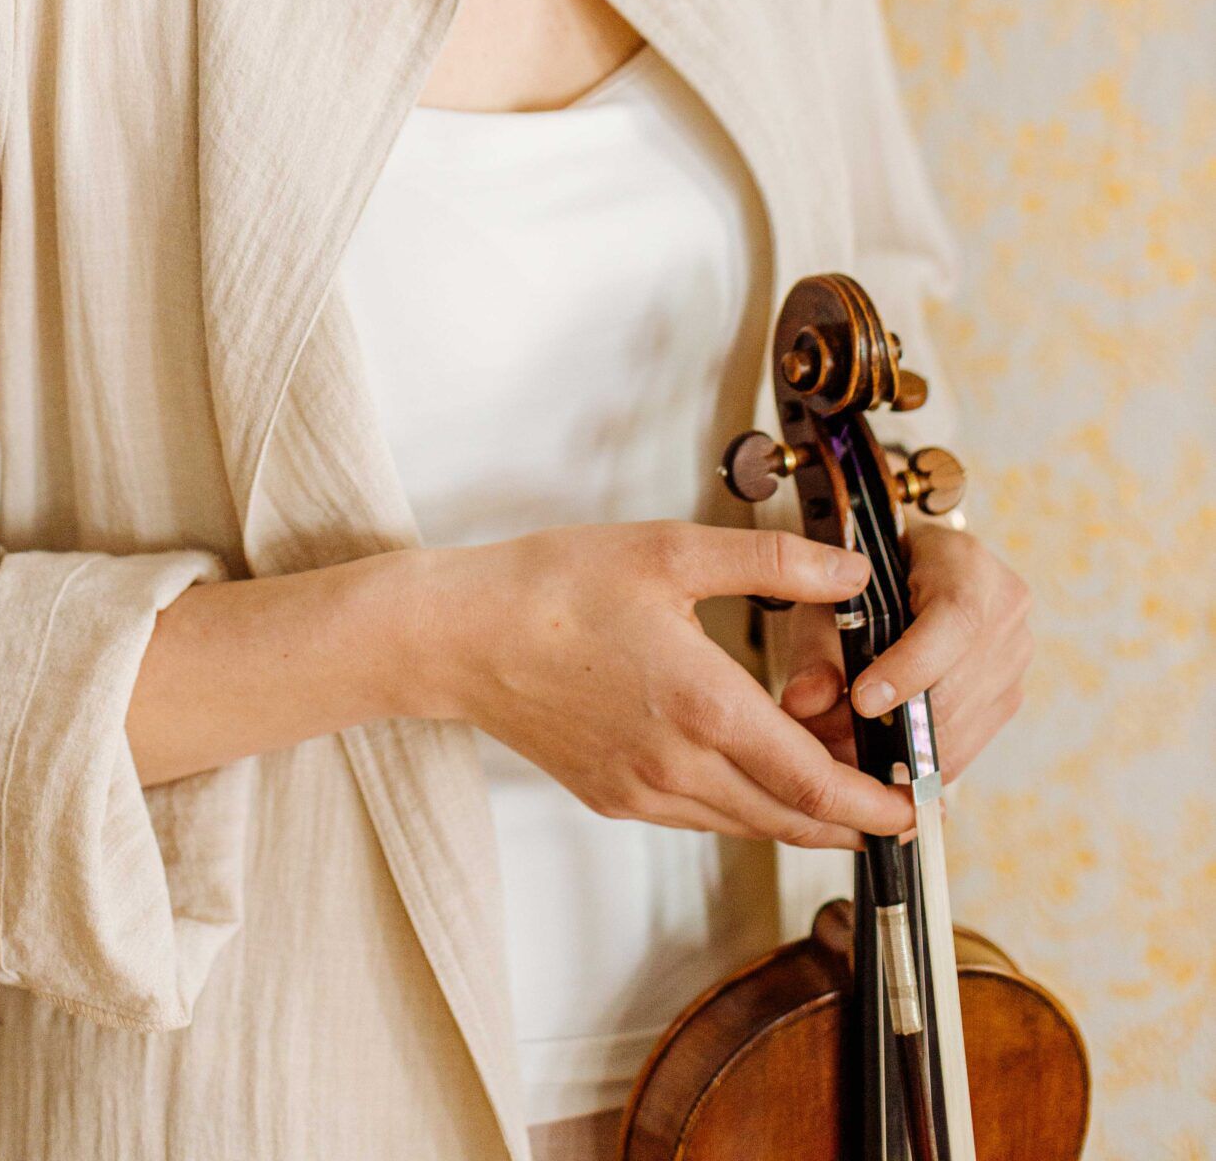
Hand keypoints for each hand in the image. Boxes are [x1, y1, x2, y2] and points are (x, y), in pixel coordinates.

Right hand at [427, 521, 917, 852]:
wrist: (459, 635)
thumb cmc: (554, 585)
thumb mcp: (670, 551)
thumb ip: (772, 562)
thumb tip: (853, 574)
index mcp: (702, 705)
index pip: (813, 781)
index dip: (874, 803)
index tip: (916, 805)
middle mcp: (677, 765)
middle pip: (790, 819)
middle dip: (852, 818)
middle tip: (896, 800)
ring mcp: (643, 791)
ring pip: (747, 824)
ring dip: (800, 814)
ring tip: (841, 785)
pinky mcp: (615, 797)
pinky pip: (701, 816)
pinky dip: (745, 805)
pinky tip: (756, 770)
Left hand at [779, 521, 1031, 782]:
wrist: (906, 571)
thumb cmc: (867, 579)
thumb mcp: (832, 596)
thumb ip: (816, 645)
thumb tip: (804, 701)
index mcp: (967, 563)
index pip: (954, 619)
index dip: (910, 667)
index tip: (862, 700)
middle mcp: (1005, 609)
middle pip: (958, 685)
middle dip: (895, 723)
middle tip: (832, 740)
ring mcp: (1015, 655)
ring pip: (963, 725)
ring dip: (903, 749)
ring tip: (847, 749)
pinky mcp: (1009, 694)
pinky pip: (968, 744)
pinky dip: (920, 756)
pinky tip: (879, 755)